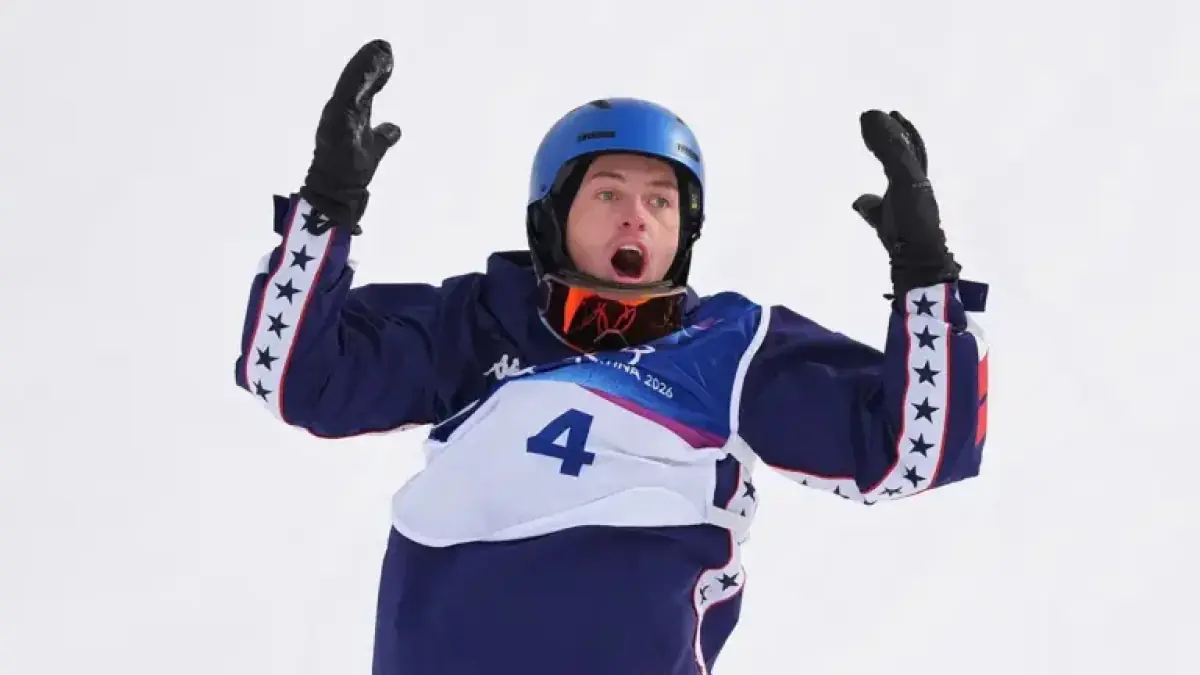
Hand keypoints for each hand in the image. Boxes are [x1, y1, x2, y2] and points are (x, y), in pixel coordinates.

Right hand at [299, 39, 402, 234]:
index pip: (362, 87)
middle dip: (368, 63)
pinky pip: (346, 102)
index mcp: (348, 114)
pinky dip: (356, 88)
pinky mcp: (334, 127)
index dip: (374, 71)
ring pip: (349, 87)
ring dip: (363, 68)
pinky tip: (368, 77)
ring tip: (379, 52)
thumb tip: (394, 128)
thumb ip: (382, 137)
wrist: (335, 195)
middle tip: (385, 47)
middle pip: (354, 81)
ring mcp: (334, 119)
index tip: (386, 55)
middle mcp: (338, 112)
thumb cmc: (349, 173)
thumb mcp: (373, 148)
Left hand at [851, 110, 959, 295]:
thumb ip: (871, 208)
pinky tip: (875, 124)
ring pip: (902, 147)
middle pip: (910, 147)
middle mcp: (919, 179)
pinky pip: (899, 154)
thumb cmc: (904, 241)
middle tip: (886, 112)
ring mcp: (917, 180)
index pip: (909, 155)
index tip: (890, 119)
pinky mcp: (912, 183)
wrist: (919, 258)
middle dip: (897, 129)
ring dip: (886, 130)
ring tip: (870, 116)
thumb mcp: (881, 219)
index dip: (900, 137)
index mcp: (913, 186)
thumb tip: (857, 200)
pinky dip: (886, 138)